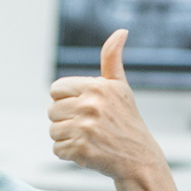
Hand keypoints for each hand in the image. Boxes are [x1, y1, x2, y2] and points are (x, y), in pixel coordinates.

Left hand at [48, 29, 165, 181]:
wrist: (139, 158)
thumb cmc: (127, 121)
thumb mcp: (120, 88)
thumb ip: (112, 60)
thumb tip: (120, 32)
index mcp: (97, 87)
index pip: (55, 89)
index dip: (65, 100)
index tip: (82, 108)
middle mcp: (90, 106)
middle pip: (51, 111)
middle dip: (65, 120)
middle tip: (87, 126)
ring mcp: (85, 129)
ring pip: (53, 131)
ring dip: (66, 137)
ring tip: (87, 138)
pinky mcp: (81, 150)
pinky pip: (57, 150)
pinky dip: (68, 153)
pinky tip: (86, 151)